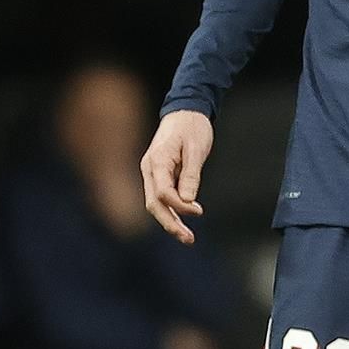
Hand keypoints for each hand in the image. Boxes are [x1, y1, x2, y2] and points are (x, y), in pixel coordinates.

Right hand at [141, 111, 213, 244]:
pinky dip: (172, 211)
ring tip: (187, 237)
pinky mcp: (159, 175)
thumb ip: (191, 175)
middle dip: (170, 224)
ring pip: (156, 204)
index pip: (163, 193)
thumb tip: (188, 201)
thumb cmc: (192, 126)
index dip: (180, 206)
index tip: (199, 211)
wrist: (186, 110)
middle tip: (188, 239)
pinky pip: (162, 197)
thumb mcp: (196, 149)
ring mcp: (152, 172)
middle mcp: (149, 169)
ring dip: (170, 221)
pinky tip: (183, 223)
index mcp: (157, 161)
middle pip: (154, 204)